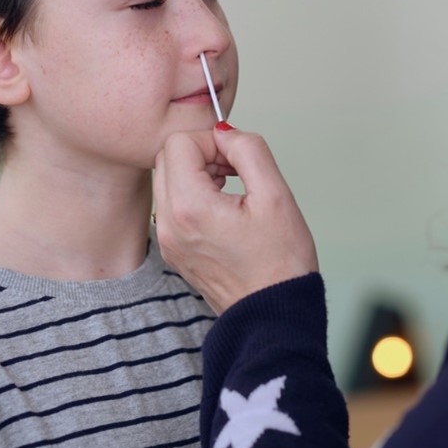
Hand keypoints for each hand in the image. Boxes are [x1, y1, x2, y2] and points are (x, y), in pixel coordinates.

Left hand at [153, 127, 318, 313]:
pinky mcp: (173, 250)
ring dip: (195, 173)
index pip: (179, 142)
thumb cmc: (281, 264)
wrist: (272, 315)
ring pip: (166, 179)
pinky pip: (170, 205)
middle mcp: (168, 224)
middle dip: (200, 153)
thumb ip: (249, 150)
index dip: (211, 140)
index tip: (236, 158)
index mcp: (190, 207)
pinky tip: (223, 209)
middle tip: (234, 170)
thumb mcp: (276, 195)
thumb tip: (226, 132)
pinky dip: (192, 195)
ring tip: (231, 190)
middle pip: (166, 158)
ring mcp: (167, 239)